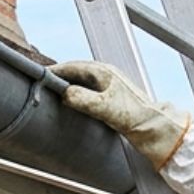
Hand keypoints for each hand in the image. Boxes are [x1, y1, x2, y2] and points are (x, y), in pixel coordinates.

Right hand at [54, 61, 192, 167]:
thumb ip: (82, 99)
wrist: (153, 127)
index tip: (39, 76)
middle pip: (75, 72)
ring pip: (81, 81)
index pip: (72, 66)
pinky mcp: (110, 96)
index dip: (55, 71)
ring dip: (67, 86)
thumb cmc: (133, 116)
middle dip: (59, 78)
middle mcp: (105, 74)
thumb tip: (64, 93)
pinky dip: (76, 94)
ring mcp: (108, 84)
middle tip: (42, 85)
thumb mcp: (103, 108)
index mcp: (103, 71)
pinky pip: (87, 91)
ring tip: (53, 94)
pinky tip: (71, 104)